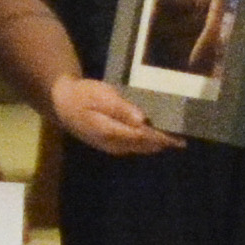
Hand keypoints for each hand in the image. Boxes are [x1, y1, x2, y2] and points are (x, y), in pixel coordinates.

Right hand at [43, 73, 173, 158]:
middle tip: (181, 141)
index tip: (177, 139)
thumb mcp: (101, 96)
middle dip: (161, 144)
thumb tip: (142, 120)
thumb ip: (121, 109)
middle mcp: (112, 144)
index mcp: (110, 132)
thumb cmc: (83, 95)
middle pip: (142, 146)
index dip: (159, 138)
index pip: (141, 137)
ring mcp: (110, 146)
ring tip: (174, 141)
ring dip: (155, 145)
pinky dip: (145, 143)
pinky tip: (155, 138)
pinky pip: (132, 146)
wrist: (63, 104)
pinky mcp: (110, 144)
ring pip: (138, 148)